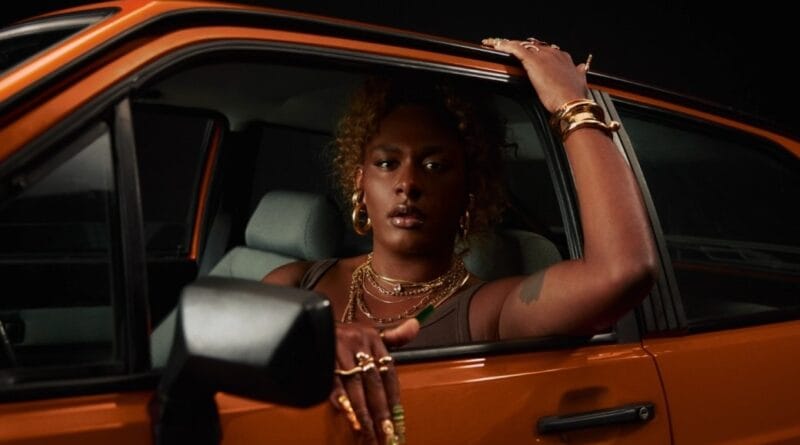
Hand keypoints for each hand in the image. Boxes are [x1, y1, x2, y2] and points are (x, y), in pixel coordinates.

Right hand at [331, 319, 418, 443]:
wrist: (312, 321)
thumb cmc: (345, 333)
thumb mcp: (368, 331)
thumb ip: (393, 335)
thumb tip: (415, 326)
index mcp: (372, 337)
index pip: (388, 371)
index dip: (393, 396)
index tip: (397, 419)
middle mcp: (357, 341)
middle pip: (373, 381)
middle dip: (380, 409)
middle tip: (385, 432)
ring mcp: (338, 347)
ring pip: (354, 384)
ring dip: (361, 410)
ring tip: (366, 430)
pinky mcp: (321, 354)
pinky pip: (331, 380)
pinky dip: (338, 398)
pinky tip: (345, 413)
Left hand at [482, 37, 587, 112]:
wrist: (571, 102)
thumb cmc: (574, 97)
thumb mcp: (579, 82)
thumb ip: (578, 74)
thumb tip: (581, 68)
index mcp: (563, 58)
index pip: (546, 50)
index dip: (536, 51)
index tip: (529, 53)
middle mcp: (553, 54)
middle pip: (534, 46)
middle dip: (522, 47)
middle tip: (510, 49)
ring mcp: (542, 56)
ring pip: (523, 45)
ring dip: (510, 45)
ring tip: (497, 45)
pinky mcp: (532, 61)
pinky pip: (515, 48)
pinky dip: (505, 45)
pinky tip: (496, 45)